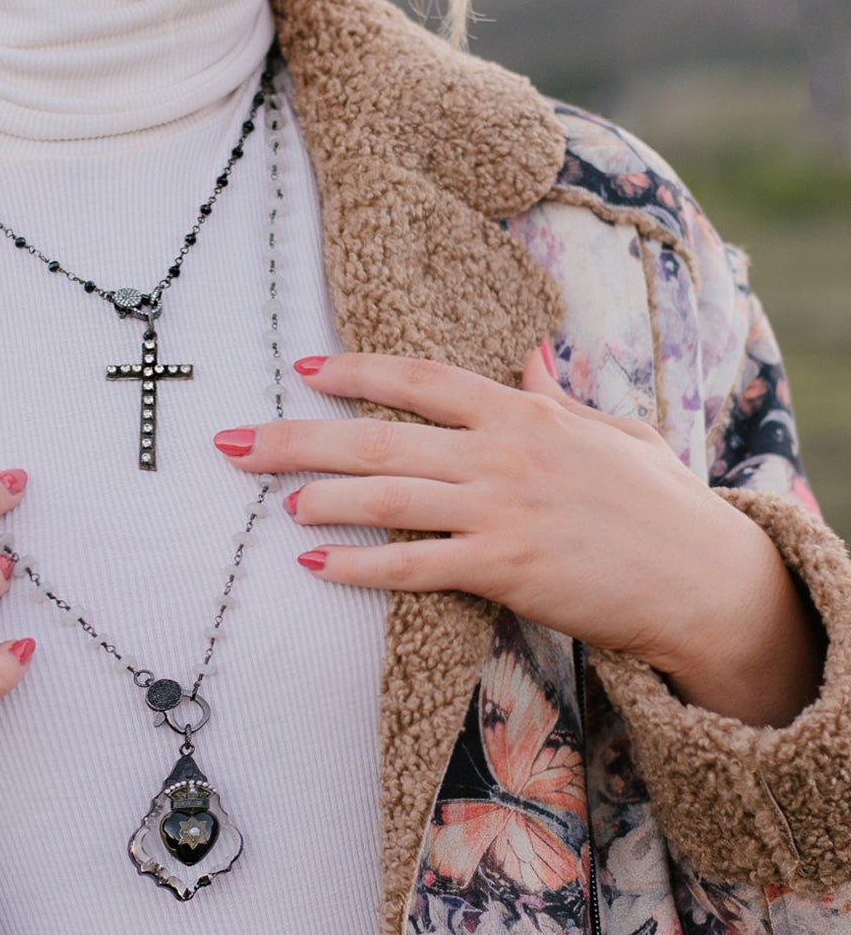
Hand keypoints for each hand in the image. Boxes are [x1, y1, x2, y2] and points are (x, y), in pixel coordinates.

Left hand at [214, 349, 824, 727]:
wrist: (702, 576)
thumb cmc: (659, 505)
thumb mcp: (613, 431)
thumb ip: (560, 396)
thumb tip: (531, 358)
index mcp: (524, 411)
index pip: (421, 378)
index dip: (357, 370)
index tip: (303, 367)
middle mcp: (503, 451)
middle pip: (380, 435)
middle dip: (297, 436)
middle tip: (233, 441)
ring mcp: (501, 510)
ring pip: (388, 496)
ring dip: (322, 495)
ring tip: (274, 498)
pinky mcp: (504, 568)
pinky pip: (414, 565)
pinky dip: (360, 565)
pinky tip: (316, 565)